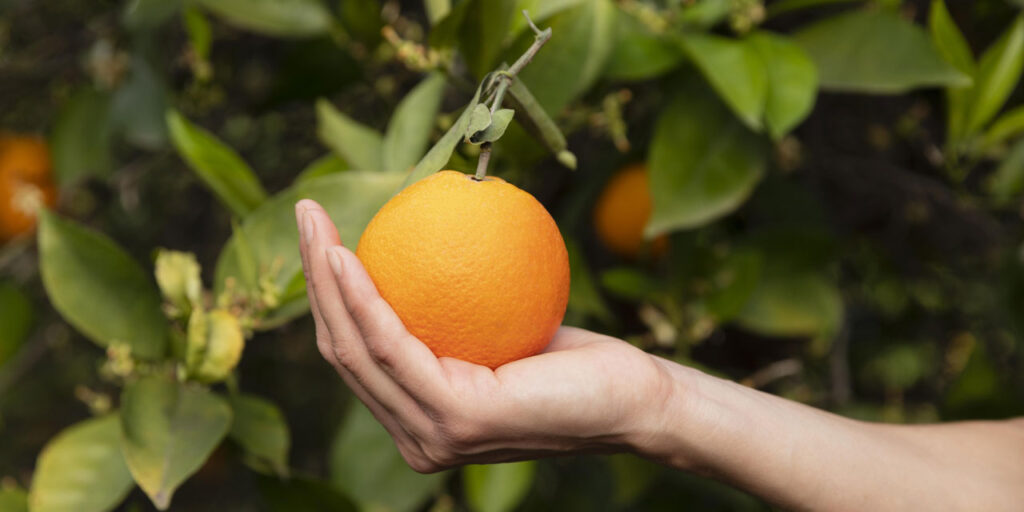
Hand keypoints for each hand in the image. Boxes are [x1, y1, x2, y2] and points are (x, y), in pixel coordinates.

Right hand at [295, 199, 678, 471]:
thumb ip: (453, 314)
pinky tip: (350, 255)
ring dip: (327, 280)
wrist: (633, 397)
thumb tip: (423, 246)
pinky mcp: (457, 421)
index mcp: (419, 422)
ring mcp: (433, 436)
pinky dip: (366, 299)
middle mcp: (416, 438)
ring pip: (357, 349)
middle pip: (343, 350)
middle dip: (314, 278)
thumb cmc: (572, 360)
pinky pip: (397, 347)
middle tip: (306, 214)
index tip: (322, 232)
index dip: (328, 293)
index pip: (358, 355)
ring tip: (316, 222)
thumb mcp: (499, 331)